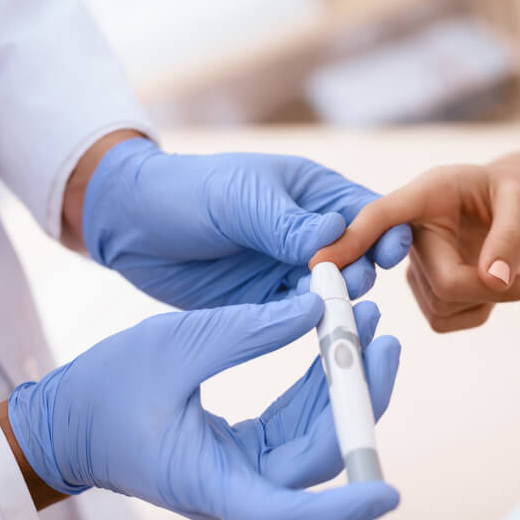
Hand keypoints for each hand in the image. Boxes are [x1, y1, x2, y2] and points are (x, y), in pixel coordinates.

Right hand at [6, 294, 401, 519]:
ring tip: (366, 326)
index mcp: (209, 480)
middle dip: (358, 401)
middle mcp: (234, 484)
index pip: (287, 514)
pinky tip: (332, 343)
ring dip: (342, 387)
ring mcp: (240, 468)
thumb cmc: (104, 390)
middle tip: (383, 340)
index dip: (341, 511)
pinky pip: (293, 422)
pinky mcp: (241, 449)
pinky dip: (315, 385)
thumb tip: (315, 311)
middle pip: (317, 460)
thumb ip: (247, 330)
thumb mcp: (175, 345)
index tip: (388, 494)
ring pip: (312, 438)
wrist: (64, 420)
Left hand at [80, 138, 411, 308]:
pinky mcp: (267, 301)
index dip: (383, 230)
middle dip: (362, 269)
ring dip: (338, 299)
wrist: (130, 224)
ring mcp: (288, 268)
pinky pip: (301, 316)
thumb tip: (338, 235)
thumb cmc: (188, 192)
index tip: (389, 248)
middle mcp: (309, 232)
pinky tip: (316, 327)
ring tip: (335, 305)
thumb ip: (287, 223)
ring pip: (333, 290)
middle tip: (353, 280)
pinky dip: (312, 322)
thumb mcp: (240, 200)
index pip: (365, 211)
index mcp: (311, 194)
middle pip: (358, 255)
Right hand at [312, 161, 519, 332]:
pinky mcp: (425, 294)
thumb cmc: (511, 190)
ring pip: (447, 308)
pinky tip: (494, 282)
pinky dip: (483, 309)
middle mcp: (407, 234)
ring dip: (494, 299)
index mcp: (422, 196)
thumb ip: (510, 235)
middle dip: (495, 289)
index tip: (319, 263)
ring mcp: (413, 268)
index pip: (380, 218)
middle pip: (444, 284)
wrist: (508, 202)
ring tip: (517, 267)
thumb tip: (496, 279)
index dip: (350, 241)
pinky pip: (449, 320)